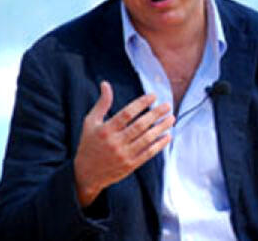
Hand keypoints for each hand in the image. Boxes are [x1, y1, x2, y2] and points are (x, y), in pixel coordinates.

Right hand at [73, 81, 174, 206]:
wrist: (86, 174)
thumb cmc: (89, 144)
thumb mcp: (90, 122)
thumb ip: (102, 104)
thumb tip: (106, 84)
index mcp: (105, 129)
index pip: (127, 113)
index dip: (142, 103)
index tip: (154, 96)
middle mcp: (115, 142)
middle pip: (140, 125)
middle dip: (156, 114)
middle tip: (168, 105)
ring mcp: (123, 155)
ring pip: (147, 139)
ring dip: (161, 127)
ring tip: (171, 118)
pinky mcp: (130, 165)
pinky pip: (148, 153)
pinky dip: (160, 144)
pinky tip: (168, 135)